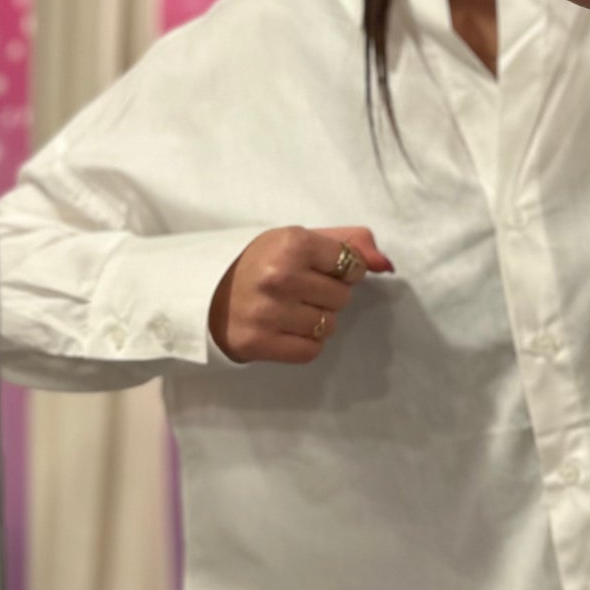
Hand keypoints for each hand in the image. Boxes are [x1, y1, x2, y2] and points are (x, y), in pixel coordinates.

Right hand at [208, 226, 393, 364]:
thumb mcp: (297, 239)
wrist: (202, 293)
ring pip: (329, 325)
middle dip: (329, 294)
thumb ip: (348, 243)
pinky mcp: (259, 343)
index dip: (344, 269)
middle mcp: (280, 277)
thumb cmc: (258, 262)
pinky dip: (305, 342)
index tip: (322, 269)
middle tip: (300, 290)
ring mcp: (268, 312)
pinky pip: (311, 350)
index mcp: (291, 243)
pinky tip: (286, 329)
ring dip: (316, 320)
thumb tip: (387, 264)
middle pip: (343, 297)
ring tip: (290, 309)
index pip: (352, 265)